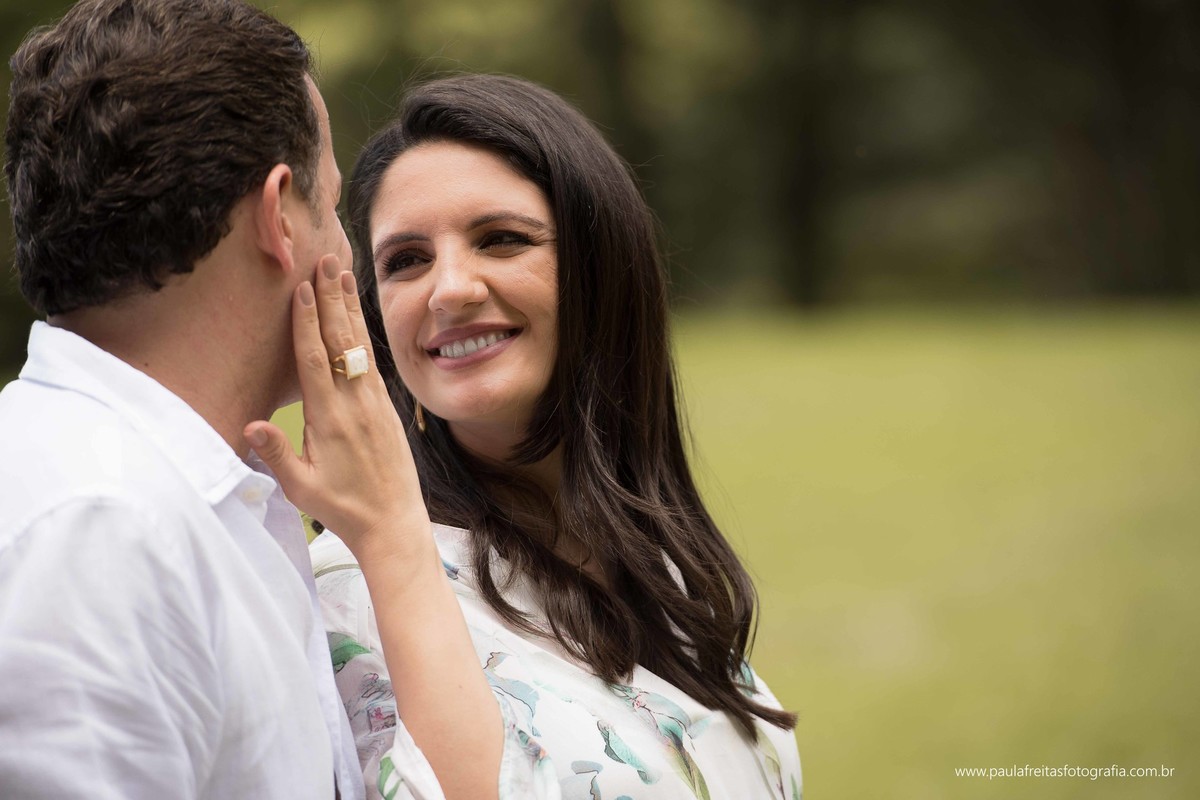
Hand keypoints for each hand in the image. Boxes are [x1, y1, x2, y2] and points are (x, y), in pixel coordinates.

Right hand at [244, 255, 429, 561]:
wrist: (394, 523)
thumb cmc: (343, 509)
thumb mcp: (302, 489)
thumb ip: (277, 455)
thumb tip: (251, 425)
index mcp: (330, 419)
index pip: (315, 360)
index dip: (308, 322)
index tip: (303, 289)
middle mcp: (355, 404)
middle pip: (341, 342)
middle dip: (331, 300)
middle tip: (326, 261)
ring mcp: (374, 404)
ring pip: (359, 347)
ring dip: (349, 309)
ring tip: (343, 275)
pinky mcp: (386, 409)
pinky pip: (372, 363)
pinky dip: (363, 335)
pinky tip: (358, 318)